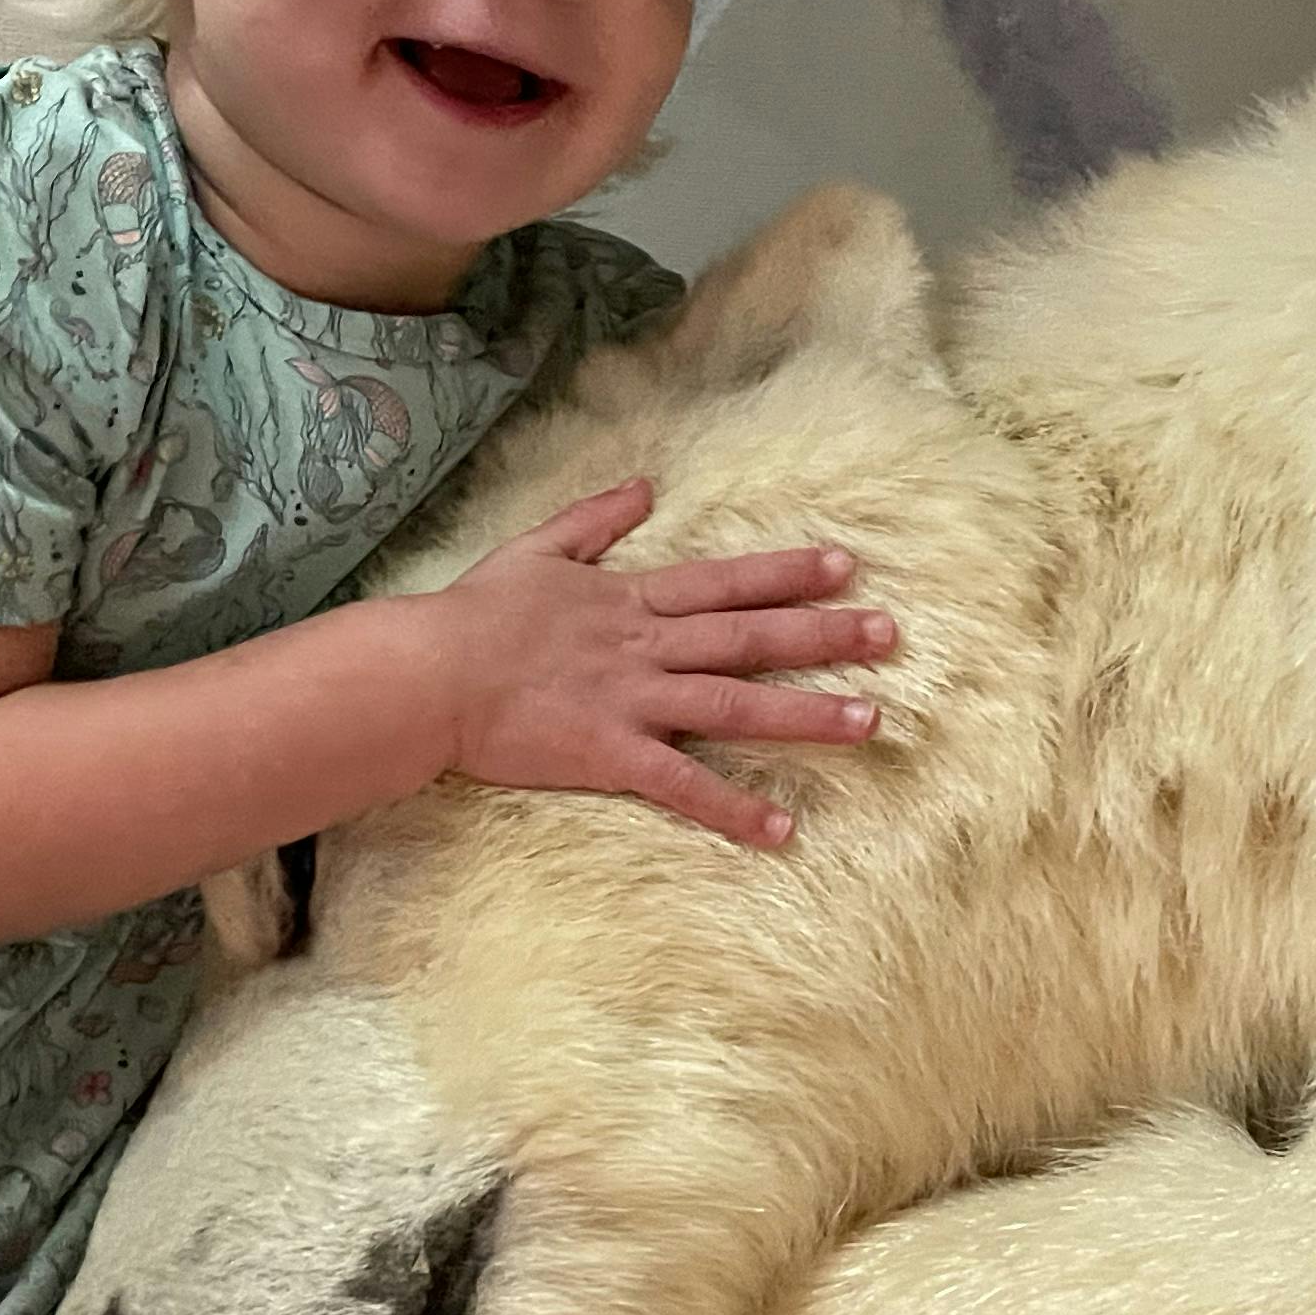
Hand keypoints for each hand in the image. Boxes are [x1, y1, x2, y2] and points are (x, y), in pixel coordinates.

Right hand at [415, 480, 898, 845]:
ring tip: (872, 720)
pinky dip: (733, 809)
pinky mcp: (610, 755)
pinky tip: (783, 830)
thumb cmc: (473, 617)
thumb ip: (596, 519)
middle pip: (749, 637)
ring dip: (806, 714)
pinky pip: (683, 785)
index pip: (725, 581)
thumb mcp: (537, 550)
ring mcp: (631, 700)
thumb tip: (645, 484)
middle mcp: (644, 646)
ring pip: (735, 705)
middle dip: (824, 636)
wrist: (426, 675)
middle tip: (890, 633)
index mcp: (630, 599)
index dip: (788, 573)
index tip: (846, 566)